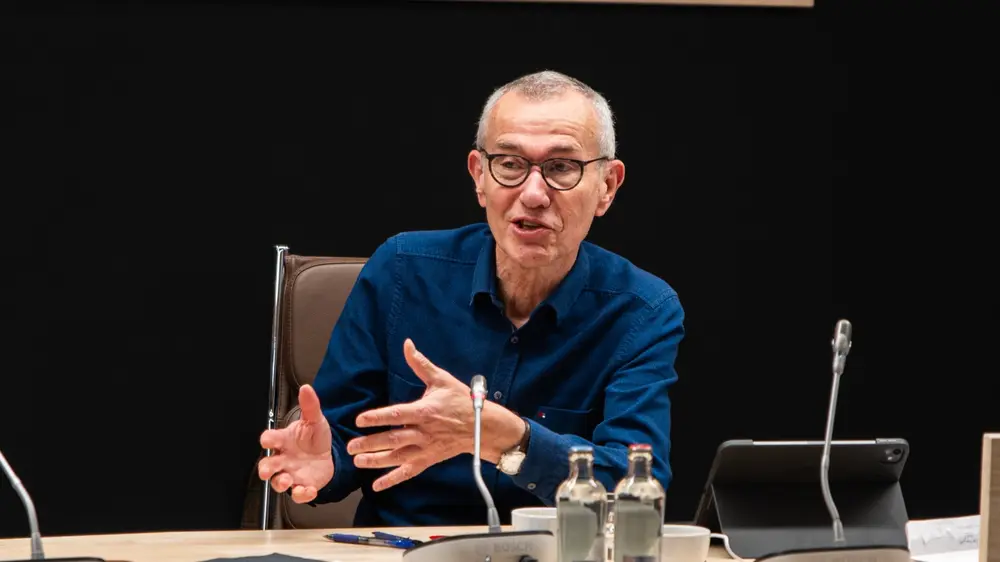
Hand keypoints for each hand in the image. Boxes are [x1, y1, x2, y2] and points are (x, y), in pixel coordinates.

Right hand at [258, 384, 334, 503]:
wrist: (329, 455)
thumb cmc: (315, 438)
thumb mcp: (315, 420)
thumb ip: (310, 406)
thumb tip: (306, 388)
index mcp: (284, 441)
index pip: (270, 439)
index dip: (267, 439)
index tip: (267, 440)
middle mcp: (283, 458)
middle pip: (268, 465)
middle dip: (265, 469)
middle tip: (266, 471)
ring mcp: (291, 473)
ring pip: (278, 482)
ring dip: (280, 482)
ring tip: (286, 480)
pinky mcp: (302, 485)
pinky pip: (298, 494)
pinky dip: (302, 494)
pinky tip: (308, 490)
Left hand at [348, 338, 522, 491]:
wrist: (481, 426)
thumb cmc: (460, 400)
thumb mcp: (441, 379)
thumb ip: (420, 364)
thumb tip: (407, 344)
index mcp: (425, 411)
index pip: (398, 414)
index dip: (379, 417)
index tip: (360, 420)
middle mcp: (424, 432)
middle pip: (394, 439)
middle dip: (371, 443)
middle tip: (351, 446)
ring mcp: (426, 448)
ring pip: (398, 457)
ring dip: (377, 461)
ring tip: (358, 461)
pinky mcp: (428, 459)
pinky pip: (409, 471)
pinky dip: (393, 479)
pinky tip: (377, 485)